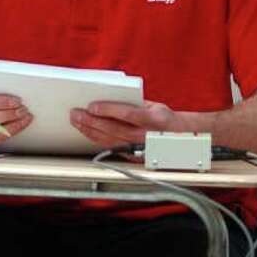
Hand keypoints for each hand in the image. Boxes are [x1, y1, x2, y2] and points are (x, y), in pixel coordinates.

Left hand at [69, 100, 184, 147]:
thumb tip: (109, 99)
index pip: (128, 114)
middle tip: (76, 114)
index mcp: (154, 120)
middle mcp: (146, 136)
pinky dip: (97, 139)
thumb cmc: (165, 119)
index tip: (92, 106)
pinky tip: (88, 132)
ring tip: (77, 122)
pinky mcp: (132, 156)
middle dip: (92, 121)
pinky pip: (111, 147)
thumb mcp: (154, 106)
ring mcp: (139, 148)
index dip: (108, 110)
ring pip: (109, 140)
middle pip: (113, 129)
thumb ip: (133, 104)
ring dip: (90, 131)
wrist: (179, 138)